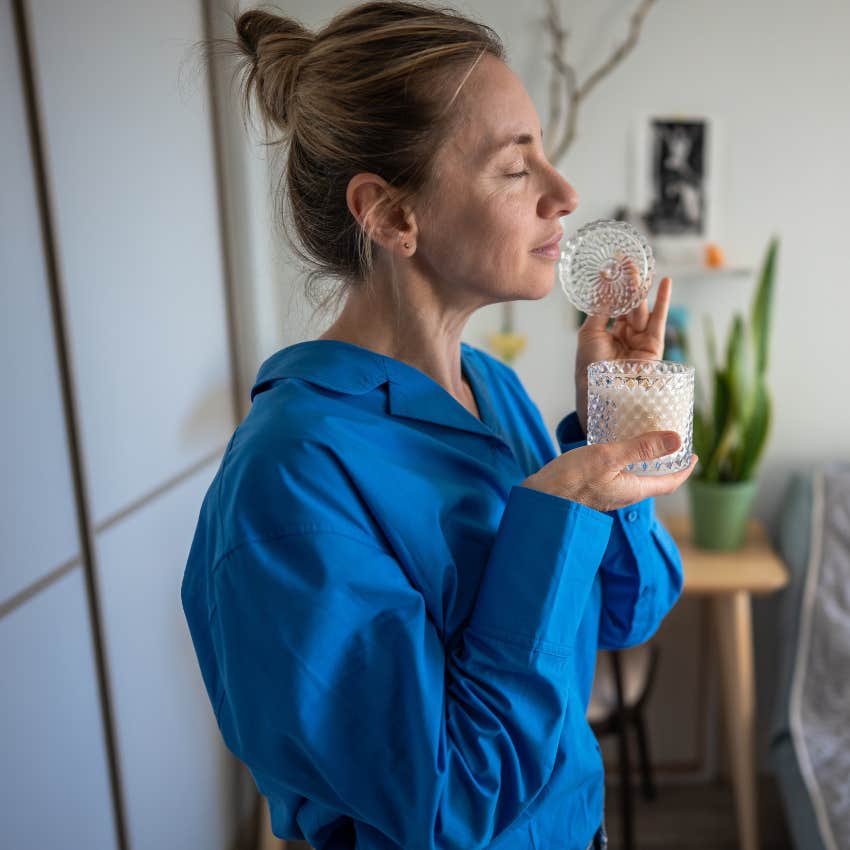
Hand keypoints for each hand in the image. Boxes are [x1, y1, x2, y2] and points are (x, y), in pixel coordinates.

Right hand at [522, 429, 696, 512]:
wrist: (539, 502)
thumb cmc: (570, 481)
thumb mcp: (608, 457)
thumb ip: (641, 448)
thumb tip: (676, 439)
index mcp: (633, 489)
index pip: (669, 482)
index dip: (684, 469)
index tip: (693, 454)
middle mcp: (624, 494)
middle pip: (654, 481)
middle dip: (666, 464)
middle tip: (671, 443)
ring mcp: (607, 493)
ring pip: (635, 477)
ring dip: (645, 462)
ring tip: (645, 441)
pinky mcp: (592, 488)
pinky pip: (618, 474)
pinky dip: (625, 461)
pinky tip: (614, 447)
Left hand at [575, 276, 672, 432]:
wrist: (600, 391)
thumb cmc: (590, 367)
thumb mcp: (590, 333)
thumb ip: (601, 310)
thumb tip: (606, 284)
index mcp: (608, 332)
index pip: (613, 304)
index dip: (613, 285)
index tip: (612, 264)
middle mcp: (625, 334)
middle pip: (629, 303)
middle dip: (627, 281)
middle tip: (625, 259)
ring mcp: (640, 339)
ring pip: (641, 308)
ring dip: (639, 287)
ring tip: (637, 266)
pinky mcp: (653, 346)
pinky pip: (659, 320)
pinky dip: (663, 301)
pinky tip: (666, 282)